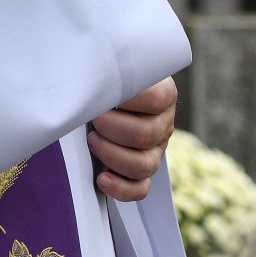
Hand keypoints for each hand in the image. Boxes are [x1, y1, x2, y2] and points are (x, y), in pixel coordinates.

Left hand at [86, 78, 178, 200]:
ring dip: (113, 155)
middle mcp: (163, 122)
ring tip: (92, 141)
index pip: (156, 99)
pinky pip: (140, 189)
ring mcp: (155, 150)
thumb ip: (109, 70)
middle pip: (147, 134)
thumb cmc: (104, 78)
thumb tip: (93, 77)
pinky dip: (121, 188)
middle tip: (94, 119)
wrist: (99, 95)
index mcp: (163, 93)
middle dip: (114, 129)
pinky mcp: (141, 171)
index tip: (105, 96)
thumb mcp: (109, 67)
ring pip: (145, 165)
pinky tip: (102, 178)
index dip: (128, 100)